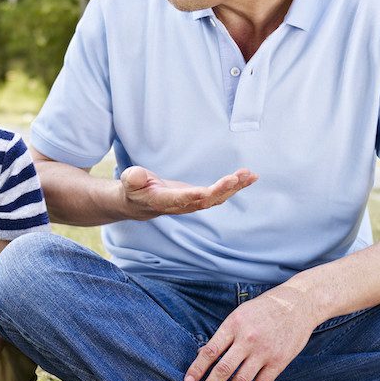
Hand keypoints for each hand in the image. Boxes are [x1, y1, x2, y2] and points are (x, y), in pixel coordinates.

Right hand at [121, 166, 256, 219]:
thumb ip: (133, 178)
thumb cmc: (134, 189)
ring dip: (234, 187)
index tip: (208, 190)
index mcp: (165, 201)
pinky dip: (235, 186)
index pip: (182, 200)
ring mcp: (193, 203)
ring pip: (217, 198)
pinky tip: (248, 177)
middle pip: (205, 201)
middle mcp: (182, 205)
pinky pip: (220, 193)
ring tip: (249, 175)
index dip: (194, 196)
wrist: (140, 203)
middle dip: (221, 190)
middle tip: (236, 178)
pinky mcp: (200, 198)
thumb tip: (136, 175)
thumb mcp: (129, 181)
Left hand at [184, 286, 317, 380]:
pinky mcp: (278, 362)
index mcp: (234, 324)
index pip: (210, 350)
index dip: (197, 368)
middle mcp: (247, 339)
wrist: (298, 304)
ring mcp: (263, 352)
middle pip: (224, 369)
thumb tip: (204, 354)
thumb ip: (224, 334)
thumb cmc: (265, 308)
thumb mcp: (240, 313)